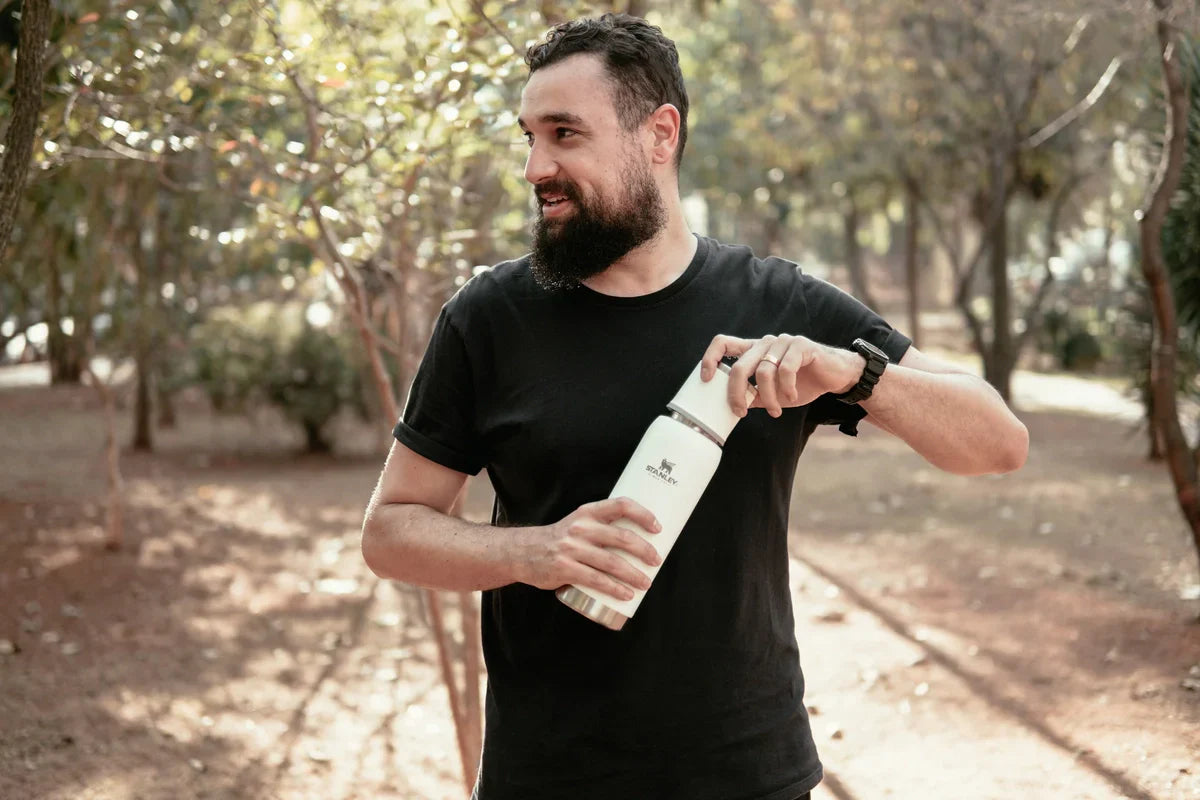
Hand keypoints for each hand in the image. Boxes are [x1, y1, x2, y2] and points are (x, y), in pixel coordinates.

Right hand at [518, 497, 662, 601]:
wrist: (522, 551)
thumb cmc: (560, 539)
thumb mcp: (578, 523)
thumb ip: (601, 527)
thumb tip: (637, 542)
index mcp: (587, 512)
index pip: (620, 505)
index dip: (642, 514)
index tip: (658, 527)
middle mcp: (581, 528)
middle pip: (621, 537)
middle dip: (644, 550)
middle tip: (657, 561)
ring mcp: (572, 549)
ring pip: (612, 562)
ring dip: (633, 575)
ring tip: (646, 583)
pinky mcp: (565, 568)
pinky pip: (596, 580)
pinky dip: (614, 589)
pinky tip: (626, 595)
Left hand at [699, 334, 863, 417]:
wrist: (836, 376)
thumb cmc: (802, 383)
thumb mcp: (773, 394)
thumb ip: (753, 396)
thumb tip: (732, 408)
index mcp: (754, 351)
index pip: (724, 344)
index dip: (710, 358)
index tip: (705, 379)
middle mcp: (765, 343)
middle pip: (740, 366)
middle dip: (737, 393)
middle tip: (741, 411)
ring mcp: (783, 342)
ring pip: (763, 371)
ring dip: (768, 397)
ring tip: (777, 410)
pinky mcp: (802, 346)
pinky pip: (785, 369)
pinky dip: (786, 388)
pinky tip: (792, 397)